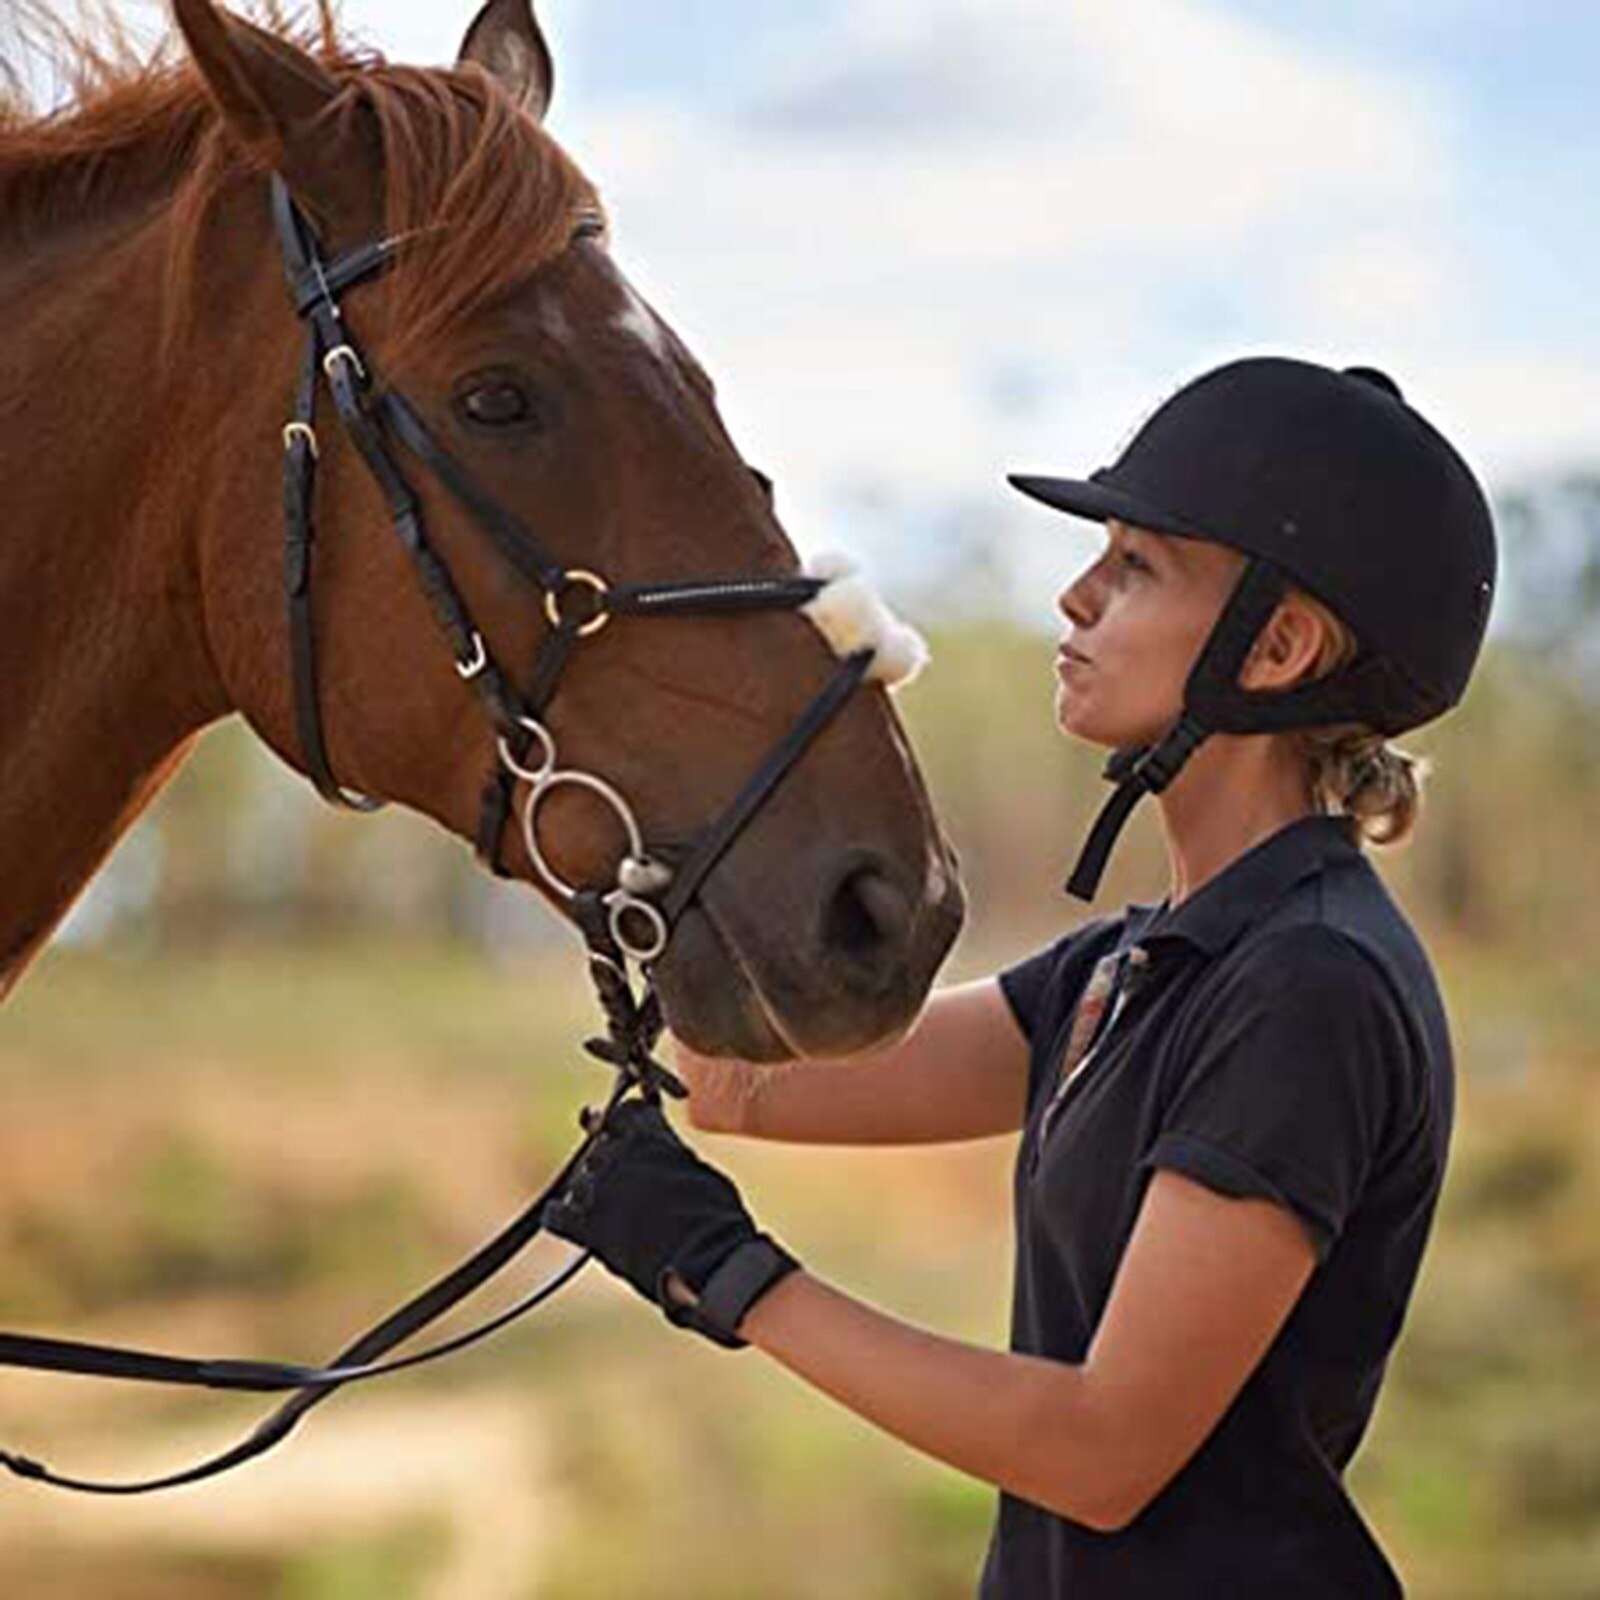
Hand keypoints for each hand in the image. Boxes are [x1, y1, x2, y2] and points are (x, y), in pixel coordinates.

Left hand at [544, 1098, 798, 1347]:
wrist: (709, 1262)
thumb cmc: (716, 1217)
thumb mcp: (700, 1170)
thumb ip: (672, 1152)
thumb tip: (664, 1146)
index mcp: (649, 1136)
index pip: (623, 1112)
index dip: (624, 1123)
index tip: (628, 1133)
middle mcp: (619, 1156)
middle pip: (598, 1145)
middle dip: (609, 1159)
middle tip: (624, 1180)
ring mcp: (600, 1191)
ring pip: (580, 1179)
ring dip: (592, 1191)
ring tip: (615, 1210)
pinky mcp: (588, 1228)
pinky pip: (556, 1216)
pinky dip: (562, 1217)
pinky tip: (574, 1221)